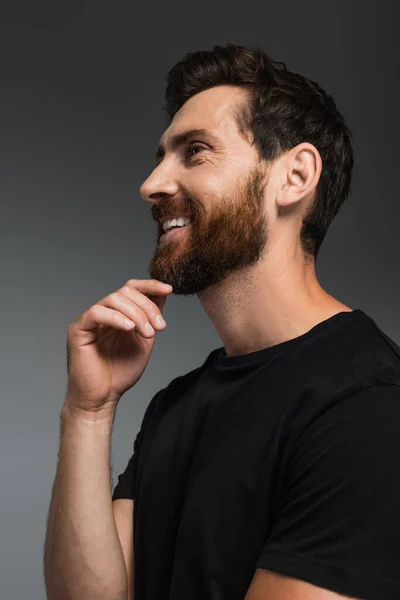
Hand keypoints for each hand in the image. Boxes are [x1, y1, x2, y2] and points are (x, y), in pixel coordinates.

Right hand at [64, 279, 171, 414]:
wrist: (103, 397)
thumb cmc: (120, 373)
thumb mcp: (144, 342)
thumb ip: (151, 319)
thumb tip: (162, 294)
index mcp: (118, 314)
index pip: (131, 289)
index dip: (150, 285)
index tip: (168, 289)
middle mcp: (104, 313)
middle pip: (125, 292)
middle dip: (147, 306)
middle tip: (159, 327)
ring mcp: (90, 320)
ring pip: (113, 299)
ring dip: (137, 314)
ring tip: (148, 333)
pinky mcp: (79, 329)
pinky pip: (96, 313)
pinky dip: (116, 317)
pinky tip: (129, 328)